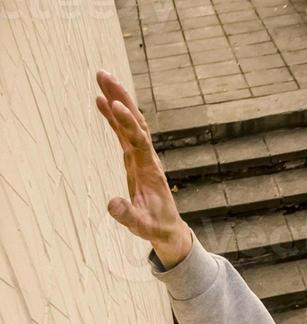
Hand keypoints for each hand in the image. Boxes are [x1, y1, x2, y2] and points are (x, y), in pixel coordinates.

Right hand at [95, 69, 192, 267]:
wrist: (168, 228)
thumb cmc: (155, 227)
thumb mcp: (141, 226)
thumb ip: (128, 216)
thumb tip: (112, 204)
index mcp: (150, 171)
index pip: (139, 141)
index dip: (128, 122)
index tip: (114, 104)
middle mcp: (146, 158)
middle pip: (135, 122)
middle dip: (121, 98)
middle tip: (104, 74)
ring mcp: (140, 156)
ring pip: (130, 122)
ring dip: (117, 99)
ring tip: (101, 76)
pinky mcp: (134, 159)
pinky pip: (123, 132)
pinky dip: (113, 116)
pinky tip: (100, 100)